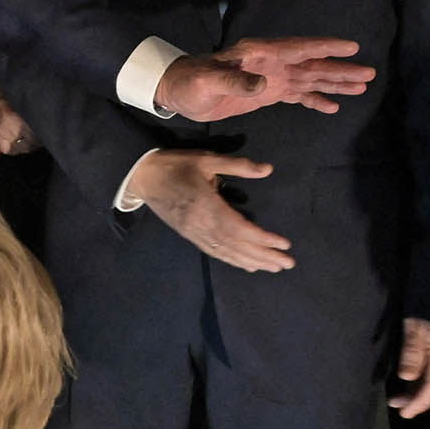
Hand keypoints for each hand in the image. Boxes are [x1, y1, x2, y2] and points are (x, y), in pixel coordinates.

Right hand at [128, 150, 293, 271]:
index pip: (240, 229)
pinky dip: (234, 261)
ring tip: (274, 268)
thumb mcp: (207, 160)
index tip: (284, 244)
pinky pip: (215, 252)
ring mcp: (194, 233)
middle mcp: (201, 225)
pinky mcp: (190, 236)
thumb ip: (238, 166)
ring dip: (252, 262)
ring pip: (227, 253)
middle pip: (237, 246)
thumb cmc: (176, 165)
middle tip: (287, 264)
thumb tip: (268, 169)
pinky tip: (248, 266)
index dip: (262, 239)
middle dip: (264, 256)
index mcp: (207, 206)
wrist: (142, 177)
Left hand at [154, 37, 374, 121]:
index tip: (351, 47)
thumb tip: (263, 85)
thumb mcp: (208, 82)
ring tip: (362, 87)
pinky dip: (315, 100)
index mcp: (259, 54)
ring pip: (310, 80)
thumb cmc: (190, 82)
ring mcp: (271, 78)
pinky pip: (297, 95)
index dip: (324, 48)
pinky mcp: (267, 93)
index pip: (298, 49)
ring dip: (334, 84)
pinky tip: (333, 107)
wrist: (178, 90)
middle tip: (369, 74)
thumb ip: (234, 82)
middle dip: (340, 70)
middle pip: (312, 65)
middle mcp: (271, 63)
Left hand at [389, 318, 429, 417]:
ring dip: (426, 395)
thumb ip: (411, 352)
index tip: (403, 412)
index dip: (418, 402)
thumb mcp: (413, 327)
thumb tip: (407, 378)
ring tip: (405, 398)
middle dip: (420, 402)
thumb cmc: (424, 308)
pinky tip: (418, 385)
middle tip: (399, 406)